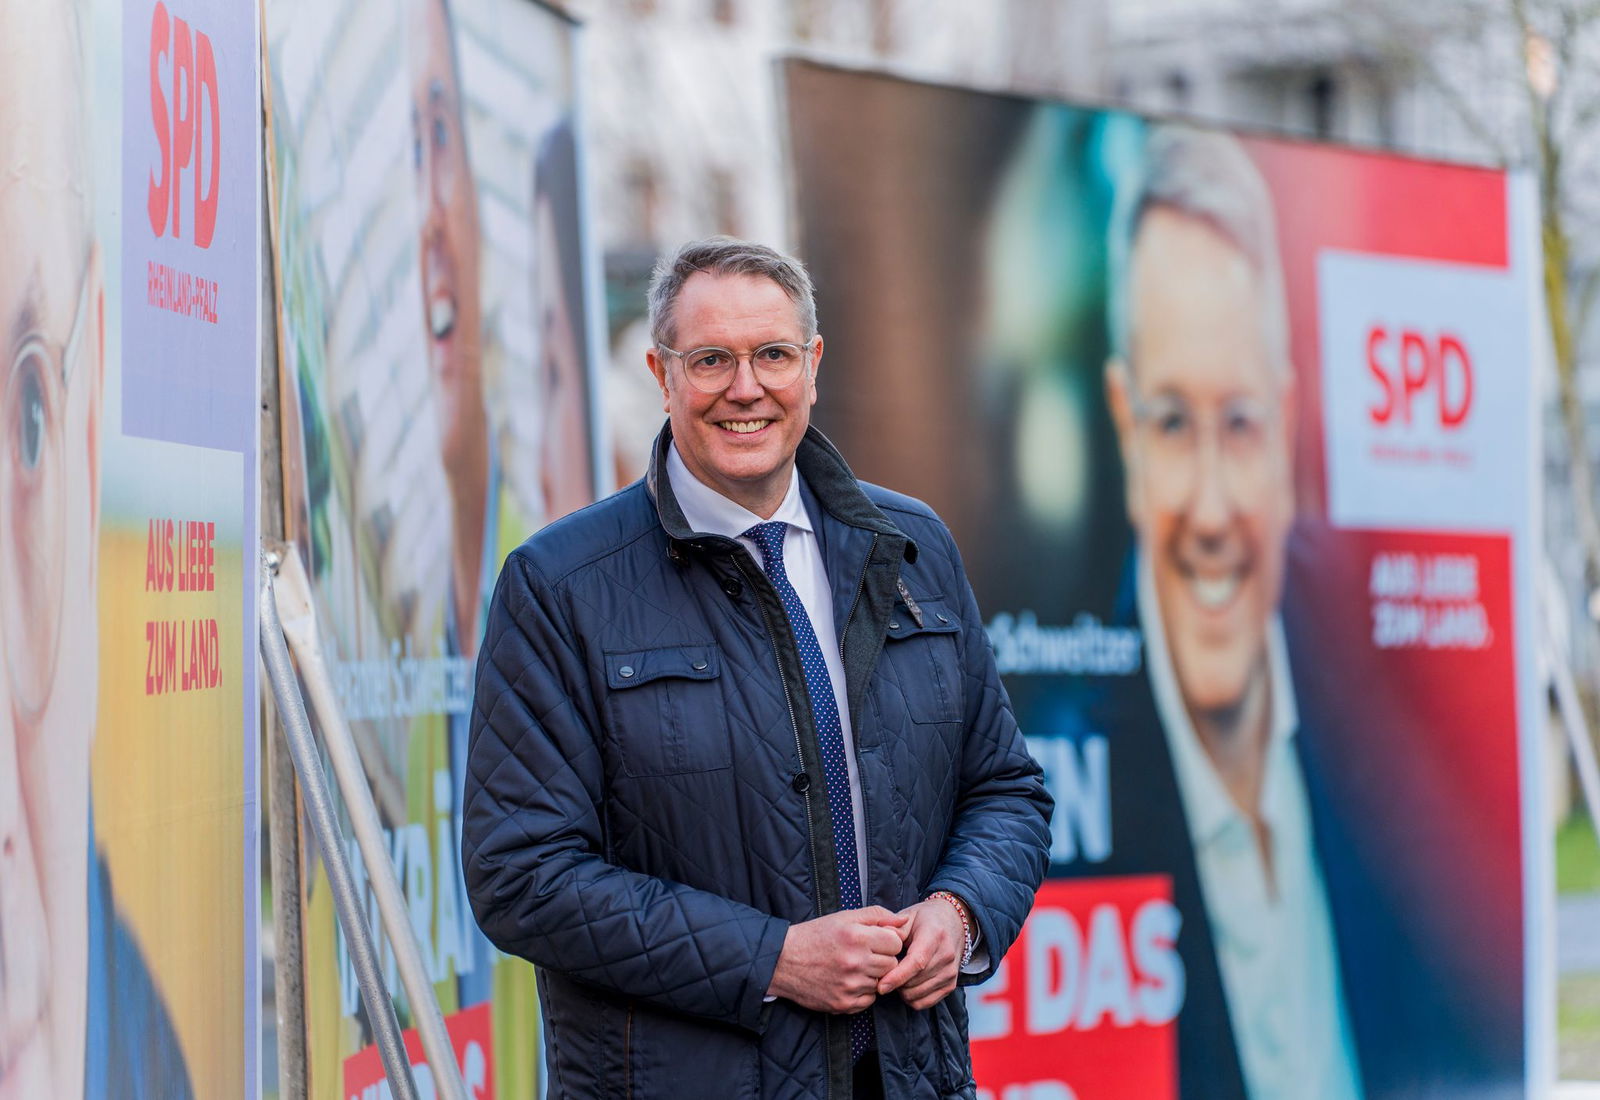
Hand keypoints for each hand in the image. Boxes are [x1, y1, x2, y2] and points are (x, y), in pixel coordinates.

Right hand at [767, 907, 909, 1013]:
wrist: (784, 961)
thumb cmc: (816, 935)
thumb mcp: (844, 917)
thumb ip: (877, 916)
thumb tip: (904, 921)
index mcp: (856, 937)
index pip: (895, 943)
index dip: (888, 941)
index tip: (876, 941)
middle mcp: (855, 962)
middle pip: (891, 965)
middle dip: (882, 959)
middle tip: (864, 955)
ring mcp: (850, 986)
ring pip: (881, 983)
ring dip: (872, 976)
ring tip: (853, 967)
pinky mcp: (843, 1004)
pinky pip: (869, 1000)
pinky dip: (862, 992)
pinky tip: (848, 981)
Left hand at [876, 898, 963, 1009]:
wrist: (953, 923)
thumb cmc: (925, 920)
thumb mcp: (908, 916)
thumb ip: (893, 928)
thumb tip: (879, 940)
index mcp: (934, 935)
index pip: (917, 962)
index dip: (897, 976)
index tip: (880, 986)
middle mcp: (946, 956)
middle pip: (914, 982)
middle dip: (894, 982)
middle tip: (885, 971)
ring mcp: (950, 972)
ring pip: (917, 995)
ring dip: (901, 991)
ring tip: (897, 975)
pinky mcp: (951, 985)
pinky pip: (925, 1003)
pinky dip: (911, 998)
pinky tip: (907, 984)